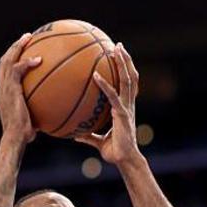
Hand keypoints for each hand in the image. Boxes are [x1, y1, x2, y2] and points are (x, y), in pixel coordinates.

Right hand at [0, 33, 41, 144]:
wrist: (14, 138)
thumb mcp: (32, 123)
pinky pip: (18, 70)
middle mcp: (2, 88)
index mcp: (4, 94)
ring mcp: (4, 88)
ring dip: (18, 47)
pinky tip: (39, 60)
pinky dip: (28, 63)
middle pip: (4, 61)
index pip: (6, 72)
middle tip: (27, 38)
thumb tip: (53, 116)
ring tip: (29, 37)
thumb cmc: (23, 137)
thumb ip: (39, 115)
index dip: (13, 60)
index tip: (24, 52)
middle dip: (15, 47)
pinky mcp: (10, 89)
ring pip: (7, 60)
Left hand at [75, 43, 141, 165]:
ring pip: (127, 81)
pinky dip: (104, 85)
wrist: (124, 161)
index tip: (119, 57)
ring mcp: (127, 108)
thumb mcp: (98, 142)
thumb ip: (89, 137)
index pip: (127, 85)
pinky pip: (112, 96)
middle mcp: (128, 105)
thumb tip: (75, 136)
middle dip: (126, 60)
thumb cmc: (114, 152)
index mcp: (125, 108)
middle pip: (130, 77)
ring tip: (115, 49)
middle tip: (118, 45)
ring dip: (122, 64)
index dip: (126, 70)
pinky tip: (95, 76)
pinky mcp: (122, 115)